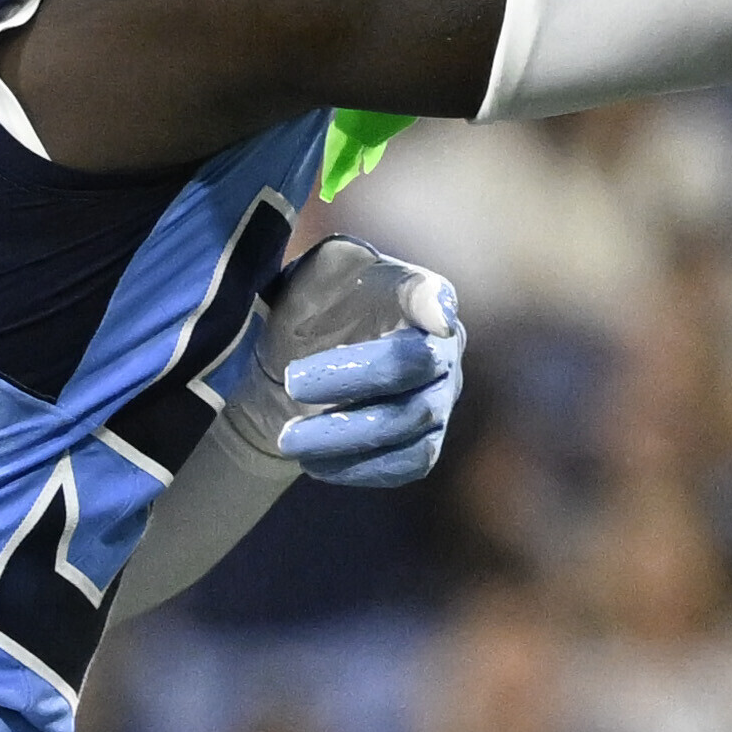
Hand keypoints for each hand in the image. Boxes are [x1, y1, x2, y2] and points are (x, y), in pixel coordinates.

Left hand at [243, 238, 463, 486]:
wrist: (289, 367)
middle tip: (292, 382)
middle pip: (415, 367)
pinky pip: (407, 464)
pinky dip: (359, 468)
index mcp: (420, 296)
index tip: (431, 319)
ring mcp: (440, 400)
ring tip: (288, 437)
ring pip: (408, 423)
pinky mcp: (425, 445)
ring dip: (343, 433)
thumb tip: (424, 302)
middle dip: (352, 378)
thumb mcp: (319, 272)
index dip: (431, 306)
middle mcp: (443, 349)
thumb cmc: (311, 306)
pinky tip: (313, 463)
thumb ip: (351, 264)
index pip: (431, 296)